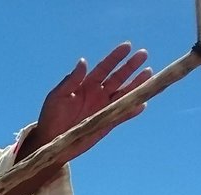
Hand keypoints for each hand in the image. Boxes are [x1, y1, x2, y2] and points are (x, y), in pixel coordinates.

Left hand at [0, 42, 150, 194]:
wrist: (51, 141)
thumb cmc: (51, 116)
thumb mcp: (57, 96)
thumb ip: (71, 80)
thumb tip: (83, 62)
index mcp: (87, 84)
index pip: (104, 67)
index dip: (115, 57)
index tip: (127, 46)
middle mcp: (98, 94)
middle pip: (118, 77)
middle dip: (131, 66)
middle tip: (144, 54)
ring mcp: (103, 108)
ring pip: (124, 94)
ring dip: (136, 85)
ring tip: (149, 75)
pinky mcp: (106, 124)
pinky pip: (122, 115)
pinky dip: (132, 111)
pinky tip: (142, 104)